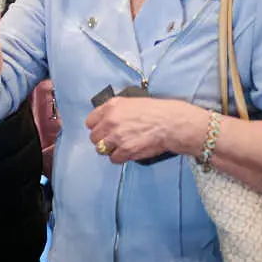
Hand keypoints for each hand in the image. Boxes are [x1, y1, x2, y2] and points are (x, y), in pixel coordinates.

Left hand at [85, 97, 204, 164]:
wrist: (171, 123)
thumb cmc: (156, 112)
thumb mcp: (131, 102)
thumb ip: (115, 110)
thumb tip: (105, 119)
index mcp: (112, 107)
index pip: (90, 121)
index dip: (96, 127)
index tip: (101, 130)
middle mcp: (111, 121)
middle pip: (94, 137)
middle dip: (102, 140)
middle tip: (112, 140)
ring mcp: (117, 137)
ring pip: (101, 149)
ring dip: (109, 150)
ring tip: (120, 147)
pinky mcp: (125, 150)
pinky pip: (114, 159)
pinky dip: (119, 158)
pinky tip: (127, 152)